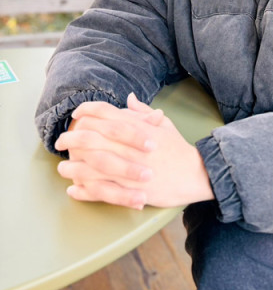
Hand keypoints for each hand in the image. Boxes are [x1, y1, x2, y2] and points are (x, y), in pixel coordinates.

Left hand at [55, 93, 214, 209]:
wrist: (194, 173)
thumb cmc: (178, 148)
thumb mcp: (164, 123)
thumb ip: (143, 112)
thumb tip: (129, 98)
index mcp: (135, 127)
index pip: (104, 113)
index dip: (86, 111)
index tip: (76, 116)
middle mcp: (128, 146)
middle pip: (90, 137)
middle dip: (71, 138)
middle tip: (61, 141)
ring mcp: (127, 169)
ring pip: (90, 165)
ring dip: (72, 166)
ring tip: (63, 167)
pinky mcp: (129, 190)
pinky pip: (99, 190)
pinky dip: (83, 190)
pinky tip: (74, 190)